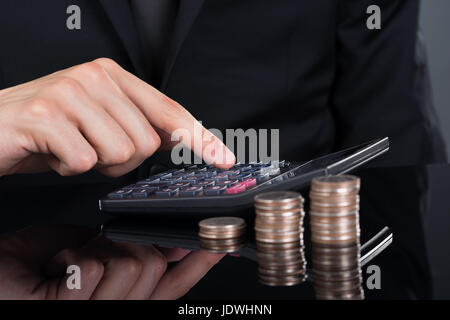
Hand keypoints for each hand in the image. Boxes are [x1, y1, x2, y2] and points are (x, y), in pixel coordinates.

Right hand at [0, 58, 234, 176]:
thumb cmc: (49, 128)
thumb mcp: (100, 120)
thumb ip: (140, 124)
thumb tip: (182, 138)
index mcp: (113, 76)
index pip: (170, 111)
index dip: (200, 139)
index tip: (224, 160)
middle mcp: (95, 77)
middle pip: (146, 143)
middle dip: (120, 160)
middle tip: (90, 148)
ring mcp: (70, 93)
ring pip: (119, 154)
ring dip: (94, 164)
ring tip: (71, 148)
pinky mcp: (46, 116)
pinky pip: (83, 163)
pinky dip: (68, 168)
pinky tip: (52, 153)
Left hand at [0, 226, 223, 299]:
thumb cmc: (25, 270)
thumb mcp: (82, 251)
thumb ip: (119, 249)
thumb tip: (155, 238)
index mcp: (120, 296)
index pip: (171, 284)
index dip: (197, 264)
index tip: (216, 244)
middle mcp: (115, 309)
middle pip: (154, 267)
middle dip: (127, 245)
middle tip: (96, 251)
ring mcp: (95, 313)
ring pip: (132, 265)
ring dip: (96, 251)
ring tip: (71, 262)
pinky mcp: (71, 310)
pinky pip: (94, 269)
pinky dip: (71, 256)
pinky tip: (56, 269)